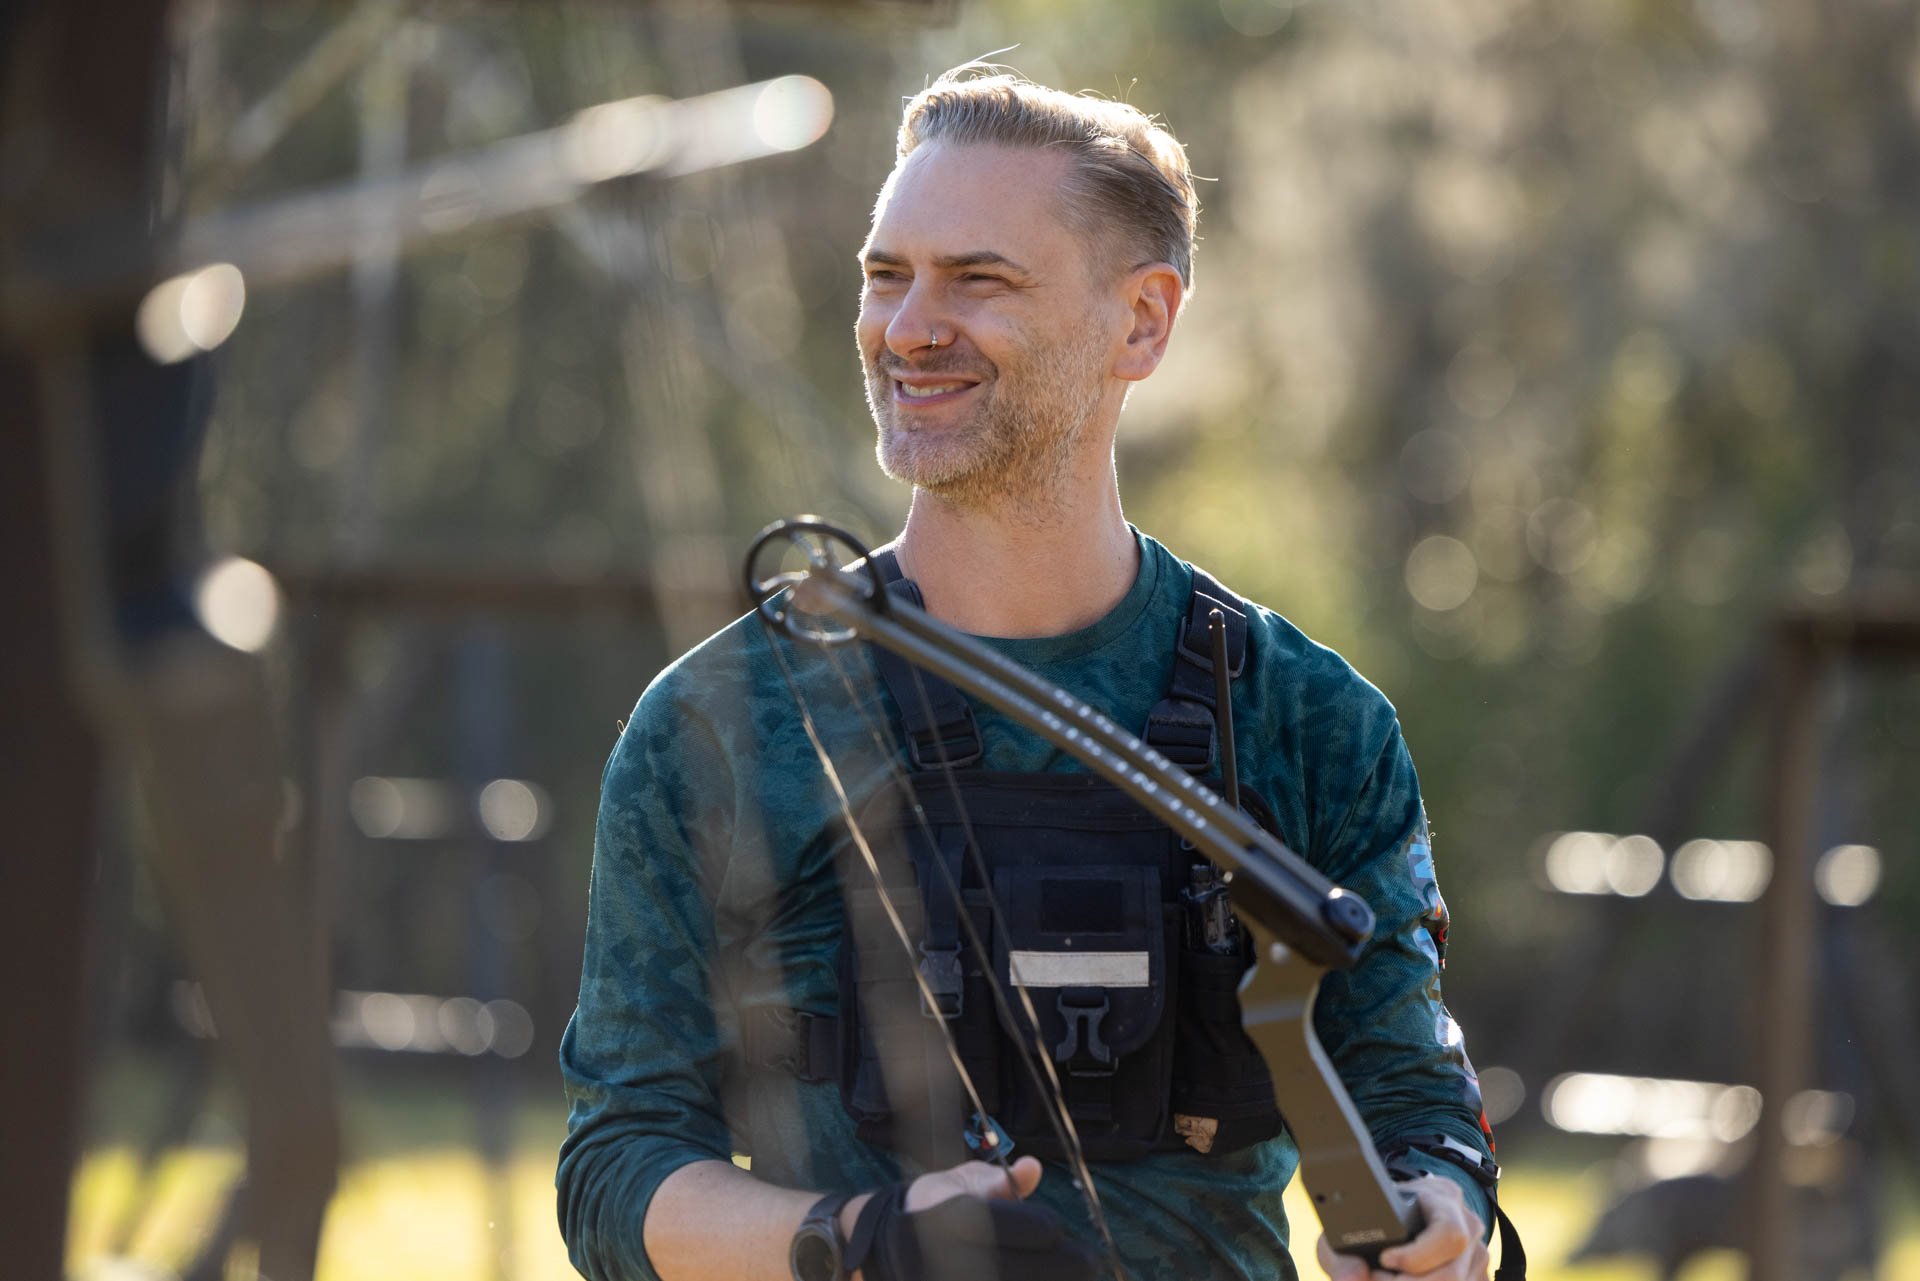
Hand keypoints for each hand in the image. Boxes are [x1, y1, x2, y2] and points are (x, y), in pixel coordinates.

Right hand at [847, 1156, 1099, 1280]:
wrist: (882, 1249)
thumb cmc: (933, 1207)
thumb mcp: (957, 1181)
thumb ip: (998, 1181)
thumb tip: (1033, 1169)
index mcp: (959, 1216)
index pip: (1037, 1228)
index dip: (1053, 1230)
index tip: (1055, 1230)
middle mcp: (956, 1257)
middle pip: (1043, 1269)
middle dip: (1073, 1264)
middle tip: (1085, 1262)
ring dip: (1053, 1279)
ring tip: (1067, 1272)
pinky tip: (1035, 1278)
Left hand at [1316, 1175, 1488, 1279]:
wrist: (1400, 1217)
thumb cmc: (1375, 1218)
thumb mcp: (1349, 1225)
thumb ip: (1341, 1254)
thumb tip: (1351, 1279)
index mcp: (1442, 1197)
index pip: (1447, 1233)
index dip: (1416, 1257)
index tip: (1383, 1260)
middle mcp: (1468, 1224)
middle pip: (1452, 1273)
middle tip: (1375, 1279)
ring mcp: (1478, 1254)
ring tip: (1382, 1280)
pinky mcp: (1479, 1276)